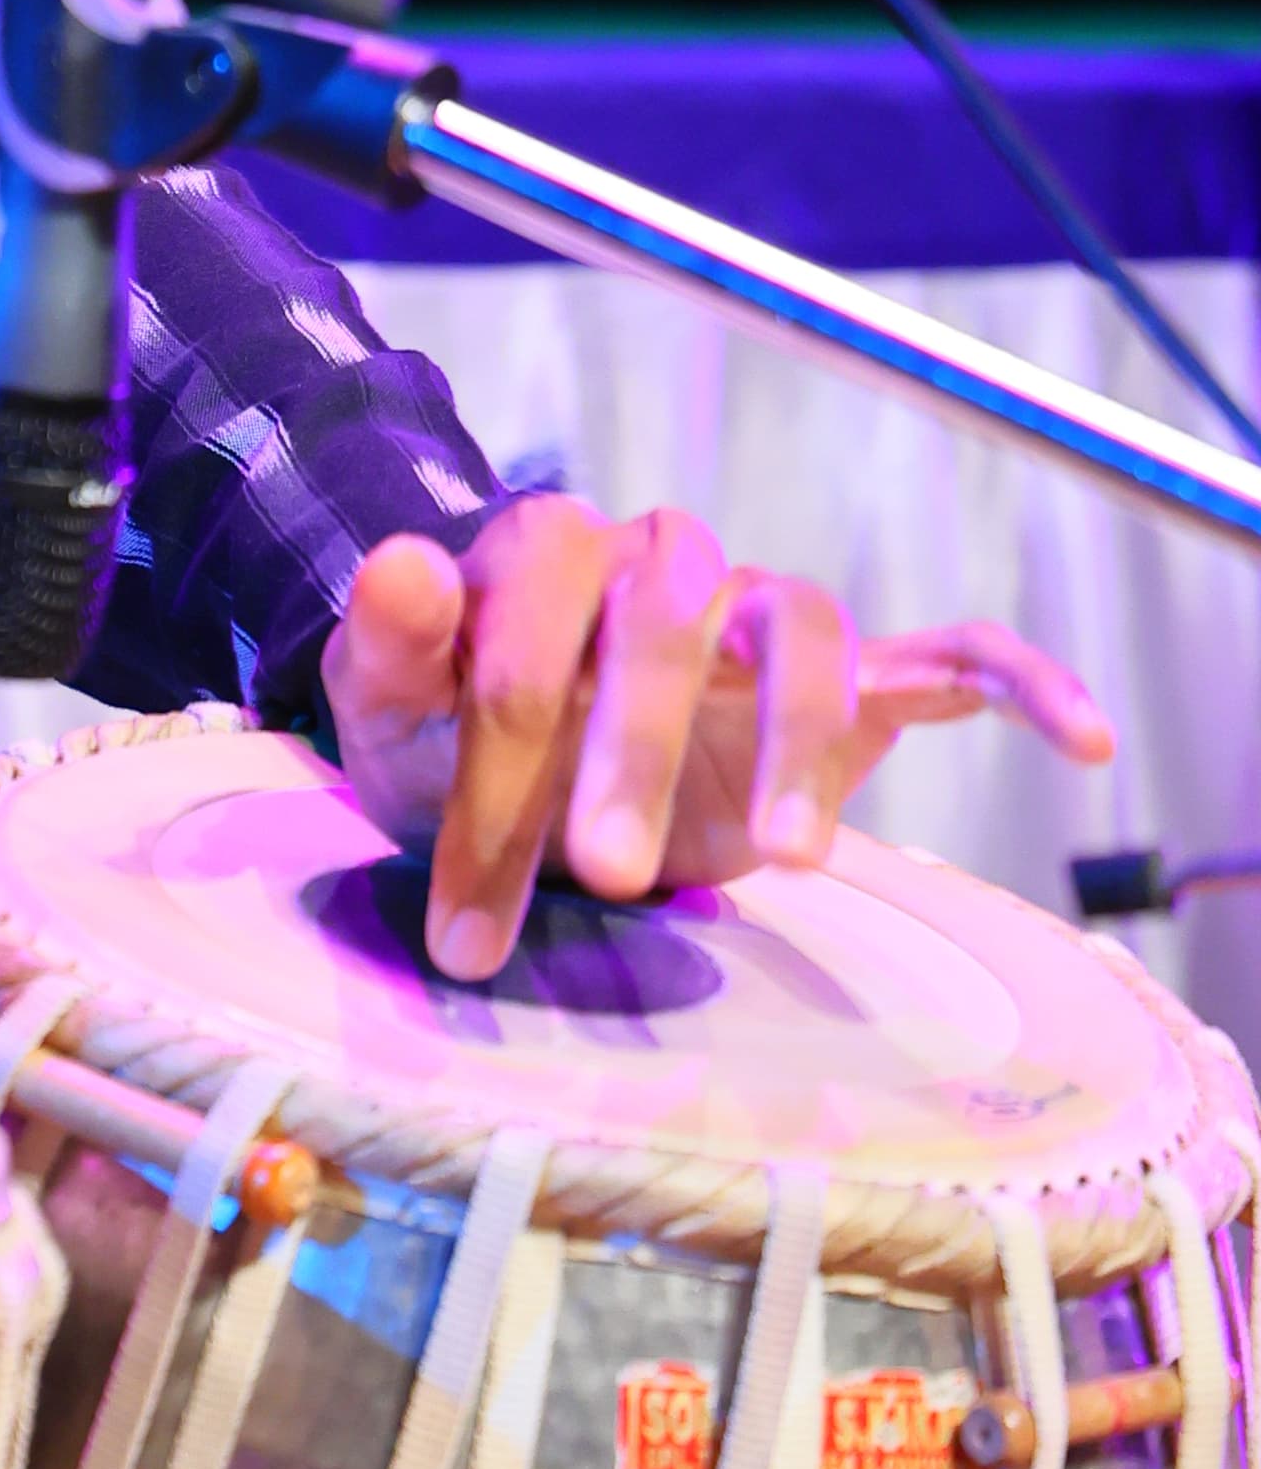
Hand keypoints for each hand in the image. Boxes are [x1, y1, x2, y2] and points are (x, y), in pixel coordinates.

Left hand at [324, 493, 1110, 980]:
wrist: (507, 775)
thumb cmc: (444, 745)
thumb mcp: (390, 716)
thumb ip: (387, 645)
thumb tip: (398, 557)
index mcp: (546, 551)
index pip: (534, 621)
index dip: (499, 760)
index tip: (468, 917)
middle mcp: (662, 560)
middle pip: (669, 614)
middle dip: (633, 750)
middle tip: (608, 877)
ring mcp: (760, 616)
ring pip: (805, 627)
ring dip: (796, 737)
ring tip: (789, 859)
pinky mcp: (846, 684)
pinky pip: (950, 653)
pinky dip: (1020, 680)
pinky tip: (1080, 735)